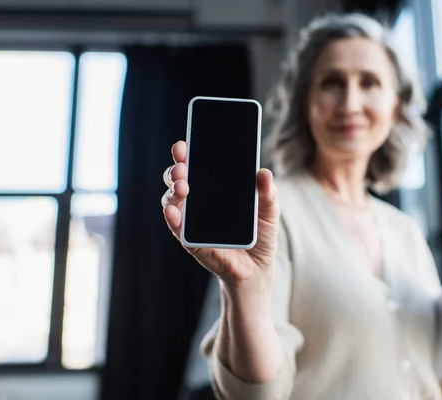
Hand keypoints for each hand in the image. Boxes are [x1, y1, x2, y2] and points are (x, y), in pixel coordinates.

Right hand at [161, 140, 279, 288]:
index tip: (183, 145)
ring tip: (182, 186)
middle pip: (177, 180)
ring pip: (172, 201)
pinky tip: (173, 210)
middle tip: (182, 166)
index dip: (185, 155)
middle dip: (175, 169)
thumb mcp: (268, 212)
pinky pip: (178, 229)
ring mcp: (192, 223)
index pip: (195, 167)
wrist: (258, 270)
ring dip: (172, 191)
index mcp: (214, 191)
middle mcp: (198, 204)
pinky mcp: (192, 242)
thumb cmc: (260, 237)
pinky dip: (173, 218)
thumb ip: (267, 193)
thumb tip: (264, 173)